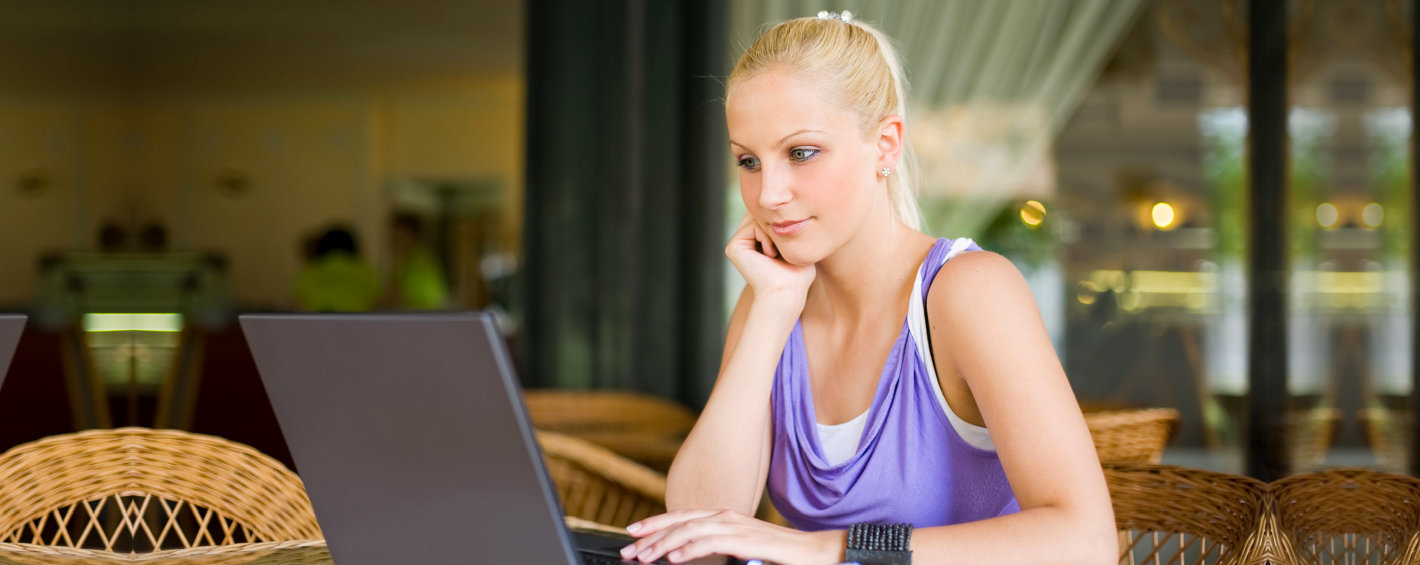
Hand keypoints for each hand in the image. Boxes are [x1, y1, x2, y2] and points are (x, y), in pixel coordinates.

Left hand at [619, 509, 841, 564]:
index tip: (632, 532)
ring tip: (644, 556)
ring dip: (663, 544)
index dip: (655, 523)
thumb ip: (716, 548)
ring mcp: (736, 526)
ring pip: (689, 531)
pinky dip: (689, 549)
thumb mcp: (739, 549)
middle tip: (628, 549)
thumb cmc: (776, 554)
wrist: (811, 552)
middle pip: (679, 521)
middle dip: (650, 535)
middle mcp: (725, 516)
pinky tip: (673, 558)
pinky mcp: (746, 540)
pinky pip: (711, 543)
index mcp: (722, 517)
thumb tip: (687, 555)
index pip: (681, 516)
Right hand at [726, 213, 815, 313]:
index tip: (789, 247)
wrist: (787, 292)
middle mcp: (745, 242)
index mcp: (757, 243)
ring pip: (758, 218)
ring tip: (776, 255)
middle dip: (777, 226)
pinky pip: (753, 225)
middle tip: (782, 251)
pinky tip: (770, 255)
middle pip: (762, 214)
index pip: (770, 218)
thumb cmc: (798, 275)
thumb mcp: (797, 247)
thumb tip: (791, 211)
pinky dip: (766, 238)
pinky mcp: (733, 247)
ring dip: (773, 234)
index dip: (783, 224)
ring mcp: (738, 244)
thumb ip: (791, 229)